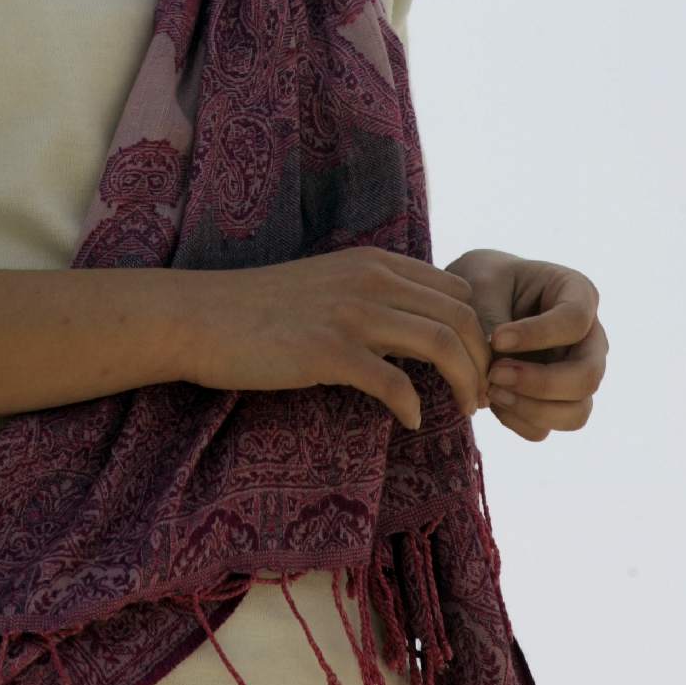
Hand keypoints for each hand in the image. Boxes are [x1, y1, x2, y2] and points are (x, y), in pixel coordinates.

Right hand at [179, 247, 493, 430]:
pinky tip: (409, 422)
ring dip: (464, 383)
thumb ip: (373, 293)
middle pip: (461, 316)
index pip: (457, 290)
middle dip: (482, 361)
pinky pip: (395, 383)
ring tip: (462, 412)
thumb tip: (416, 324)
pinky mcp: (328, 351)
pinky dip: (413, 408)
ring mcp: (351, 313)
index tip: (475, 367)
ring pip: (441, 344)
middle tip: (480, 397)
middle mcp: (371, 279)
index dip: (477, 332)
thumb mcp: (330, 282)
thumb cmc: (263, 307)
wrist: (203, 315)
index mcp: (375, 261)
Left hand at [444, 247, 607, 442]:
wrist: (476, 298)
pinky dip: (517, 420)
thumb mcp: (484, 286)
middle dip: (540, 383)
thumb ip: (492, 321)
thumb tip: (494, 375)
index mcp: (578, 293)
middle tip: (494, 374)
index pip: (575, 320)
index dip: (537, 335)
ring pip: (576, 413)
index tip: (496, 338)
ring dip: (531, 409)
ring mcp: (577, 375)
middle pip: (587, 376)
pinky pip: (547, 428)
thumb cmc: (485, 281)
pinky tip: (492, 397)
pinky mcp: (557, 403)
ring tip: (490, 389)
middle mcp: (588, 339)